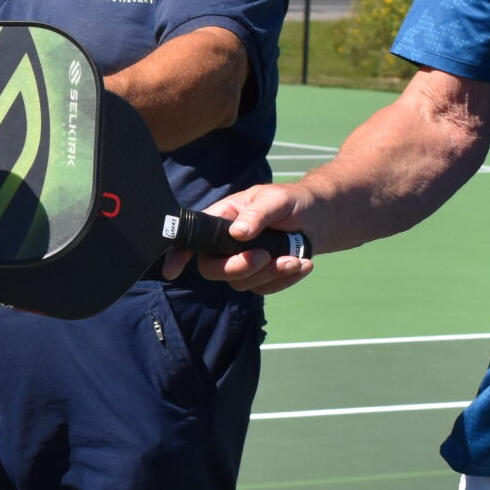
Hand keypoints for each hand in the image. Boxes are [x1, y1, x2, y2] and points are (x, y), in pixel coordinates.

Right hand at [183, 183, 315, 293]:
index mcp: (221, 220)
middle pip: (212, 269)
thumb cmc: (291, 202)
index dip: (178, 254)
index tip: (172, 271)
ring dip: (269, 274)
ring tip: (295, 260)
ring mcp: (240, 264)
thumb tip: (238, 232)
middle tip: (264, 257)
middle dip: (237, 268)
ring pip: (240, 283)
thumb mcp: (275, 200)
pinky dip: (284, 280)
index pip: (192, 237)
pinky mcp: (259, 278)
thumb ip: (257, 214)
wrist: (317, 219)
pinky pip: (263, 289)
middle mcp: (224, 245)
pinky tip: (302, 265)